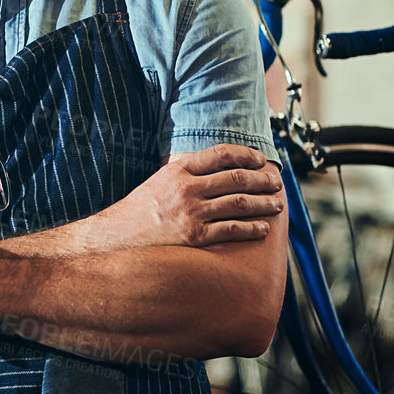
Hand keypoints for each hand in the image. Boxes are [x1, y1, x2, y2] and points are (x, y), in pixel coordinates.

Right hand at [96, 144, 282, 248]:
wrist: (116, 238)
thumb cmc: (138, 212)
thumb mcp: (158, 182)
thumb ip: (185, 175)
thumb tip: (216, 170)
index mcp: (177, 171)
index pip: (220, 155)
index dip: (246, 155)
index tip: (260, 161)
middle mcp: (186, 189)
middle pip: (236, 178)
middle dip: (262, 179)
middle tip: (276, 183)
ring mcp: (192, 213)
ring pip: (240, 203)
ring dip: (264, 203)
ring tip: (277, 204)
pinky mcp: (195, 237)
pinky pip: (232, 229)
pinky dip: (252, 228)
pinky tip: (263, 228)